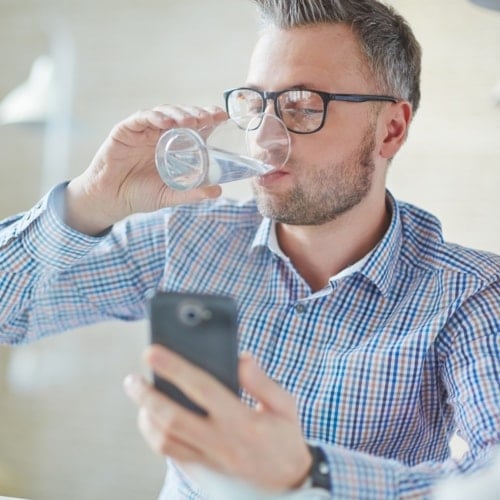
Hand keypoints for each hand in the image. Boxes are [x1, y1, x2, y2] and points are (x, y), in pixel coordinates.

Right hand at [65, 105, 226, 234]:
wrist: (111, 199)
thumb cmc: (140, 194)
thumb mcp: (170, 195)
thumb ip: (191, 193)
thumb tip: (218, 192)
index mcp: (175, 146)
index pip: (195, 126)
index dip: (209, 118)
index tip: (222, 117)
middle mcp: (161, 134)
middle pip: (182, 116)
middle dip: (197, 113)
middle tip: (209, 117)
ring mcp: (144, 130)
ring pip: (164, 113)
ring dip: (178, 113)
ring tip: (190, 120)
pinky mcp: (126, 130)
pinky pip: (141, 118)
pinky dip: (154, 117)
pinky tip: (164, 121)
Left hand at [124, 346, 311, 491]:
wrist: (289, 481)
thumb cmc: (285, 436)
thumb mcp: (285, 405)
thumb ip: (262, 381)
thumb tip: (241, 358)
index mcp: (242, 420)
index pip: (202, 388)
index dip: (175, 368)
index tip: (153, 351)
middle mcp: (221, 441)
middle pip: (173, 418)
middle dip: (147, 396)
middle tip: (132, 379)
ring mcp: (210, 458)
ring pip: (166, 441)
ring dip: (146, 417)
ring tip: (139, 395)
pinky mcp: (204, 468)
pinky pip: (172, 454)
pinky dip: (155, 436)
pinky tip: (150, 418)